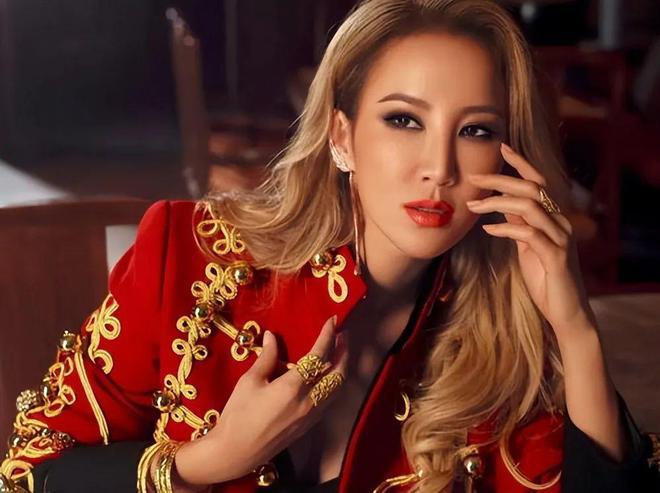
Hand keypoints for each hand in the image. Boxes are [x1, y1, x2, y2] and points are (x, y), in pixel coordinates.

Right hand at [174, 316, 347, 485]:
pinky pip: (331, 399)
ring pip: (338, 388)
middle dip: (344, 351)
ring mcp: (312, 415)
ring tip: (340, 351)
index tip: (332, 321)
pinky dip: (335, 383)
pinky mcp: (309, 425)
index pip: (319, 356)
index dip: (328, 336)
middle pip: (338, 373)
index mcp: (293, 387)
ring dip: (342, 367)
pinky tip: (328, 375)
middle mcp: (309, 401)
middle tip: (343, 334)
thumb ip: (267, 357)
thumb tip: (272, 336)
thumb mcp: (249, 381)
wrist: (236, 452)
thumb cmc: (238, 415)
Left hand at [465, 143, 595, 339]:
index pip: (539, 182)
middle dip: (501, 179)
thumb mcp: (528, 247)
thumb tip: (502, 206)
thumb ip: (519, 225)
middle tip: (474, 177)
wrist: (566, 312)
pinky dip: (505, 229)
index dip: (522, 163)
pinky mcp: (556, 257)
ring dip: (498, 203)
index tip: (502, 146)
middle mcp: (560, 223)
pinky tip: (488, 230)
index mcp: (554, 218)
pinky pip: (529, 234)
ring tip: (473, 205)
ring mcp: (560, 239)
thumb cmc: (545, 278)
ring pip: (530, 207)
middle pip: (533, 189)